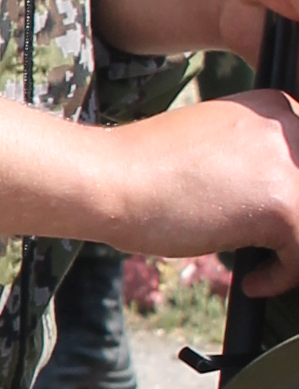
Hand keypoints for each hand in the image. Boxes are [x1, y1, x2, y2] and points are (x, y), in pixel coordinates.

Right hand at [97, 83, 298, 297]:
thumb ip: (252, 161)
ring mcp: (287, 162)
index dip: (289, 194)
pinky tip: (250, 281)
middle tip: (269, 248)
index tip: (269, 221)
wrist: (108, 179)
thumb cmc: (144, 170)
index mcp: (271, 107)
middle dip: (291, 224)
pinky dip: (283, 275)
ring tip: (261, 266)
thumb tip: (271, 203)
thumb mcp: (213, 149)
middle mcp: (286, 125)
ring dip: (292, 251)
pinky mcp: (282, 203)